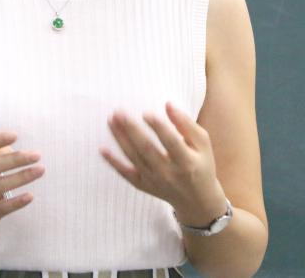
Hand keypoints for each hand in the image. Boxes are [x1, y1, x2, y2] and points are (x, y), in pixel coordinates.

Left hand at [101, 102, 225, 225]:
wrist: (196, 199)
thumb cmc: (200, 164)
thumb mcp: (203, 143)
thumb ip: (186, 123)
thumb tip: (168, 104)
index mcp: (186, 161)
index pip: (170, 142)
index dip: (158, 127)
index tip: (146, 112)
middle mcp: (169, 173)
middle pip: (146, 149)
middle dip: (131, 130)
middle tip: (119, 112)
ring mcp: (154, 181)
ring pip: (133, 158)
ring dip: (120, 139)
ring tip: (111, 120)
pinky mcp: (143, 186)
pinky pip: (125, 173)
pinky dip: (113, 162)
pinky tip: (102, 149)